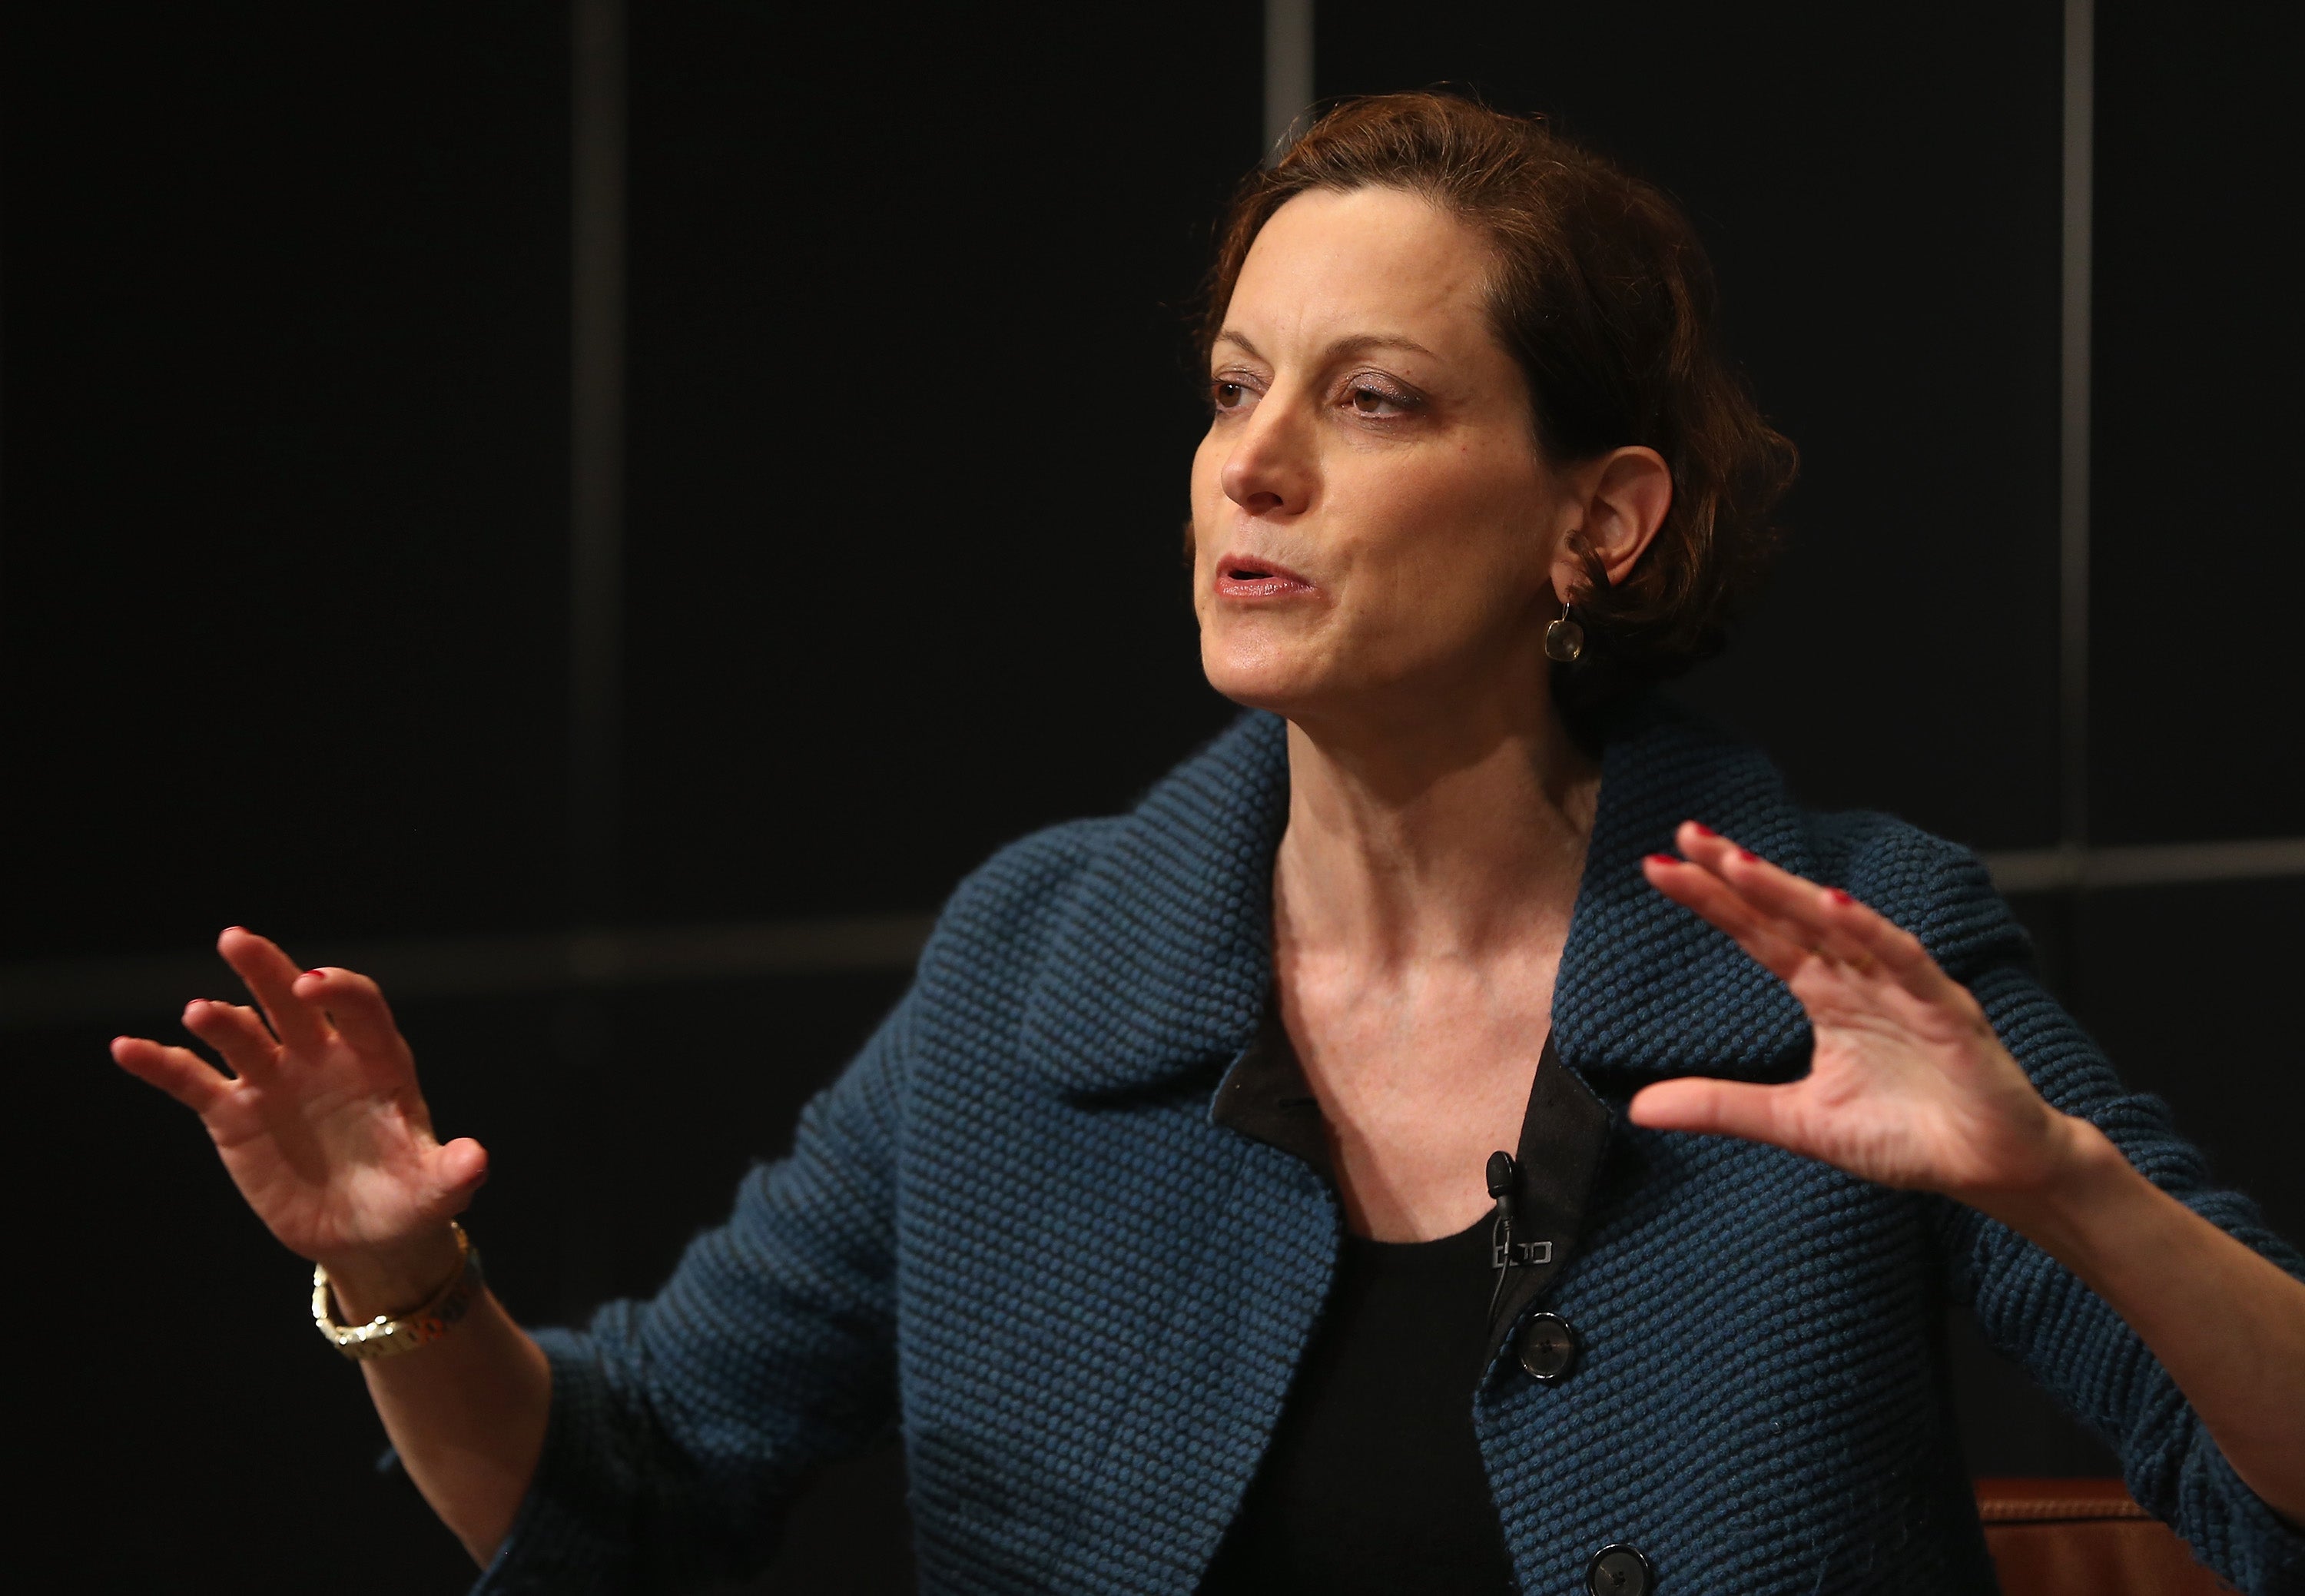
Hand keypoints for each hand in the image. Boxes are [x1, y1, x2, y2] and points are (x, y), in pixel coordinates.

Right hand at [110, 927, 484, 1302]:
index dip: (338, 990)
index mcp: (377, 1061)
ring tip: (198, 1011)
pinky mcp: (235, 1115)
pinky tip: (126, 1048)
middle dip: (267, 969)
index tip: (312, 985)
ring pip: (242, 1035)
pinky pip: (193, 1081)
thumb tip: (476, 1162)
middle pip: (292, 1000)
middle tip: (236, 940)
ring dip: (219, 1021)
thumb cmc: (410, 1201)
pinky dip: (160, 1064)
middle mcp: (322, 1058)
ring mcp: (276, 1081)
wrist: (367, 1237)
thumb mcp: (437, 1192)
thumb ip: (454, 1173)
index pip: (359, 1007)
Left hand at [1629, 824, 2085, 1210]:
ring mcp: (1904, 988)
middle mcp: (1860, 978)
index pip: (1759, 935)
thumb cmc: (1905, 1135)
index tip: (1658, 868)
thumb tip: (1635, 1107)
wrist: (1993, 1170)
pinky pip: (1907, 963)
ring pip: (1842, 929)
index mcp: (1825, 994)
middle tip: (1686, 835)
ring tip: (1738, 863)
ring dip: (1792, 893)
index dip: (1713, 901)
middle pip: (1790, 915)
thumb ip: (1723, 1106)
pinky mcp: (1949, 1011)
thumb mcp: (1798, 1122)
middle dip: (1739, 874)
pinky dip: (1873, 934)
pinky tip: (1836, 906)